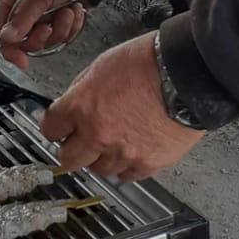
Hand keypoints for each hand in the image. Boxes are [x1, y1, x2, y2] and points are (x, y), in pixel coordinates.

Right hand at [0, 0, 86, 67]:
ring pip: (50, 42)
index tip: (22, 61)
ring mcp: (45, 19)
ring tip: (68, 10)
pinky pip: (66, 36)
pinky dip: (73, 25)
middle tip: (49, 26)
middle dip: (43, 37)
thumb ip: (23, 18)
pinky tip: (75, 10)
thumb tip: (6, 38)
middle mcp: (26, 13)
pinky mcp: (61, 22)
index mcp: (12, 2)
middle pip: (28, 43)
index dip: (12, 50)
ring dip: (62, 28)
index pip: (5, 35)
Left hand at [41, 35, 203, 180]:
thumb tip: (72, 105)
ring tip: (117, 139)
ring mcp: (122, 152)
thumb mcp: (102, 64)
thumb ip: (82, 90)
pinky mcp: (148, 164)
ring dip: (103, 157)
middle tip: (82, 140)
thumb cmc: (150, 62)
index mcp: (81, 106)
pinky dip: (127, 165)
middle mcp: (98, 134)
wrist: (188, 73)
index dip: (55, 127)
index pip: (50, 129)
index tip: (59, 128)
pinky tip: (133, 149)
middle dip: (73, 149)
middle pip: (68, 159)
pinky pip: (127, 176)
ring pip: (98, 169)